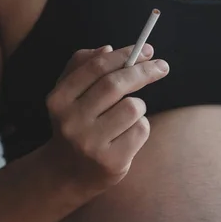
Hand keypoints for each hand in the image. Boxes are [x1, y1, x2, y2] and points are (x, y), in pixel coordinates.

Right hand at [46, 44, 168, 190]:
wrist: (68, 173)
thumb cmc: (75, 125)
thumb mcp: (69, 95)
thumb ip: (82, 67)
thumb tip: (107, 49)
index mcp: (59, 100)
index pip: (96, 67)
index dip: (125, 55)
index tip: (147, 50)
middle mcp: (72, 122)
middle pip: (116, 85)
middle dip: (143, 71)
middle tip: (161, 66)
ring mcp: (91, 144)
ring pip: (132, 108)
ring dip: (138, 107)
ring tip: (127, 116)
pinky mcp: (111, 161)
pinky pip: (140, 130)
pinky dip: (141, 127)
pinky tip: (127, 135)